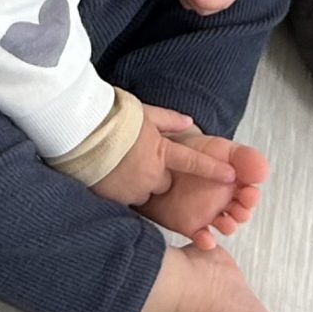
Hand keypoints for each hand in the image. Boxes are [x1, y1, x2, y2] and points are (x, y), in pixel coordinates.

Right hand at [90, 102, 235, 207]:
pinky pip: (123, 199)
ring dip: (136, 183)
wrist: (81, 130)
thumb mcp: (145, 112)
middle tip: (136, 158)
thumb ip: (169, 120)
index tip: (231, 176)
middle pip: (163, 182)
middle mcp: (150, 175)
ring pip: (143, 192)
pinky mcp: (114, 199)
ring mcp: (132, 189)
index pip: (192, 163)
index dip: (212, 170)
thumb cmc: (113, 117)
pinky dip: (119, 190)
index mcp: (161, 152)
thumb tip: (188, 123)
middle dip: (155, 174)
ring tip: (118, 165)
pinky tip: (107, 175)